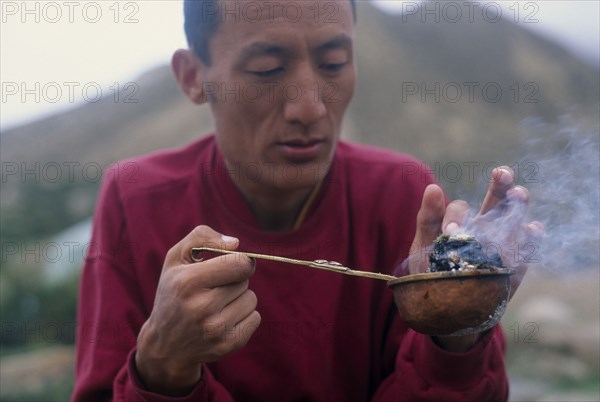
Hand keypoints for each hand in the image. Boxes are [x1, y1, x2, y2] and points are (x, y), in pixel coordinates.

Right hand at [135, 225, 260, 395]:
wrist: (165, 345)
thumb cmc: (174, 293)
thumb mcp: (176, 259)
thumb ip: (202, 237)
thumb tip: (235, 244)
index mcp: (188, 282)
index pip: (239, 263)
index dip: (240, 260)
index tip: (231, 264)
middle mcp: (202, 308)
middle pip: (245, 281)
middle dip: (234, 280)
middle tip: (213, 288)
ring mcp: (216, 330)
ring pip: (251, 299)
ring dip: (239, 298)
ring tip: (216, 305)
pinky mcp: (229, 345)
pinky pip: (255, 318)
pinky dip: (244, 316)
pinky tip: (223, 319)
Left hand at [407, 167, 542, 350]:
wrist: (445, 313)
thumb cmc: (431, 272)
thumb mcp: (425, 245)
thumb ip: (429, 218)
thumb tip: (432, 186)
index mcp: (459, 222)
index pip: (459, 208)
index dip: (456, 215)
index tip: (451, 230)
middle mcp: (483, 229)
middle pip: (495, 202)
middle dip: (501, 186)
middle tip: (503, 173)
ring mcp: (501, 247)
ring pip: (513, 221)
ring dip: (517, 207)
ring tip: (519, 195)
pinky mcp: (513, 268)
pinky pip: (525, 251)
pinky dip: (530, 239)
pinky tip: (532, 228)